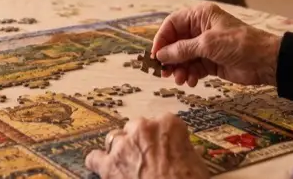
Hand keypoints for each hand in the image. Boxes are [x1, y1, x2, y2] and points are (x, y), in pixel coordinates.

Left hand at [85, 115, 208, 178]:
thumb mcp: (197, 164)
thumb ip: (185, 151)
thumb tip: (187, 153)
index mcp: (168, 124)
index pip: (160, 123)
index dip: (160, 138)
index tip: (161, 147)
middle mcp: (144, 128)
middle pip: (135, 127)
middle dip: (139, 142)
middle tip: (146, 158)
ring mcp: (124, 145)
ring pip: (114, 139)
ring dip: (120, 150)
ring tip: (128, 165)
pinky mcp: (109, 165)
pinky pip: (94, 158)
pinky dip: (98, 163)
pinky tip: (104, 169)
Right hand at [151, 3, 280, 86]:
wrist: (265, 62)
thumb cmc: (239, 44)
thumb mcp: (208, 44)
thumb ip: (183, 50)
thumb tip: (161, 55)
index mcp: (200, 16)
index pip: (172, 24)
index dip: (162, 39)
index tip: (156, 55)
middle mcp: (200, 29)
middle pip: (175, 42)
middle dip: (170, 57)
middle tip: (164, 72)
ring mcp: (205, 47)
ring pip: (183, 58)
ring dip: (179, 69)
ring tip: (181, 79)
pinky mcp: (211, 62)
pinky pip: (193, 68)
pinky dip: (190, 75)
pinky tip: (192, 81)